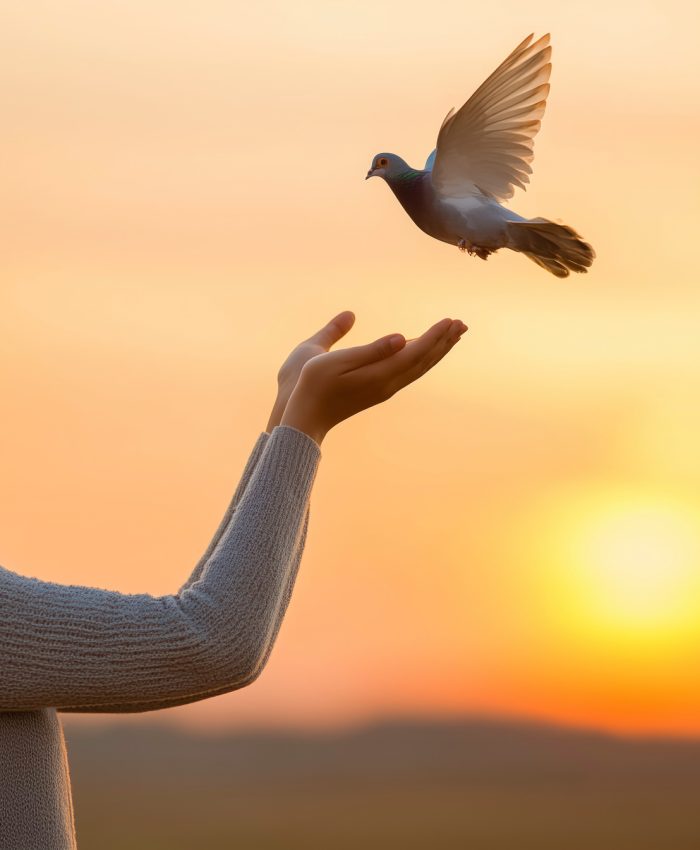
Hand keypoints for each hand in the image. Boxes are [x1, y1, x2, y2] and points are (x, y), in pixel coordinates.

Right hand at [280, 317, 467, 444]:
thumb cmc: (313, 385)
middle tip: (463, 324)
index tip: (451, 320)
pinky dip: (422, 359)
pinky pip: (409, 372)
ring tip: (452, 335)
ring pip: (419, 368)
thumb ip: (370, 350)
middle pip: (424, 361)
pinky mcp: (378, 391)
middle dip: (444, 342)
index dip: (435, 335)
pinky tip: (422, 351)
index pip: (415, 352)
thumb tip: (401, 338)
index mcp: (380, 375)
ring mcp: (384, 390)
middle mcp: (388, 384)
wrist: (306, 417)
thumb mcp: (337, 362)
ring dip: (437, 351)